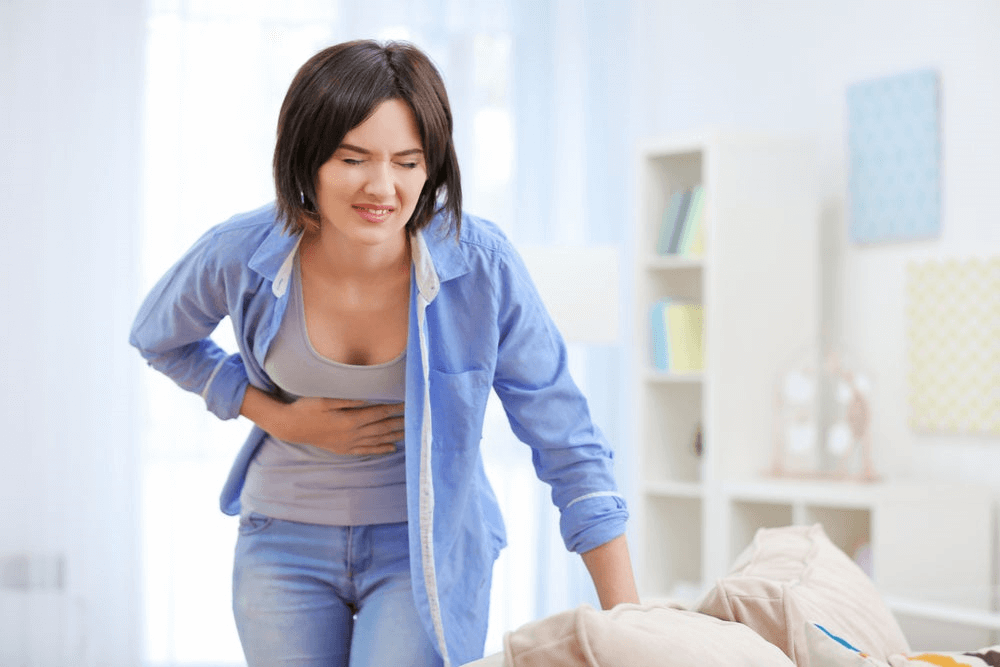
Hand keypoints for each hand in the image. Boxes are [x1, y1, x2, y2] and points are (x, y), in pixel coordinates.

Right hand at [240, 386, 403, 455]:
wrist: (290, 427)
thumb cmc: (306, 408)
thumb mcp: (324, 399)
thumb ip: (346, 399)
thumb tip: (366, 398)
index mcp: (350, 420)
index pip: (379, 413)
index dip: (395, 408)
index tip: (408, 403)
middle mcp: (352, 434)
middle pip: (382, 428)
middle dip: (400, 422)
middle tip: (417, 417)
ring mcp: (348, 443)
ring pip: (377, 440)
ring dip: (394, 436)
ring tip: (410, 432)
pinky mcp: (344, 449)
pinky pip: (367, 451)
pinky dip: (380, 449)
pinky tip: (392, 448)